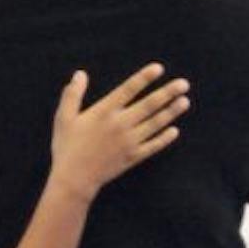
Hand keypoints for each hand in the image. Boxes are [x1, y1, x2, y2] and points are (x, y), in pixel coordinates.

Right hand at [48, 64, 187, 199]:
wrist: (74, 179)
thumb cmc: (67, 147)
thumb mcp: (64, 117)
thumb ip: (72, 94)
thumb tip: (80, 74)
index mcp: (104, 111)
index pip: (128, 89)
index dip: (144, 78)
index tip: (159, 68)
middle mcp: (121, 124)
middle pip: (149, 105)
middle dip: (167, 93)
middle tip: (184, 84)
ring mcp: (129, 141)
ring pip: (155, 124)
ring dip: (171, 112)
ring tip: (185, 101)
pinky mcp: (133, 157)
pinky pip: (153, 146)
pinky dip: (164, 138)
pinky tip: (175, 131)